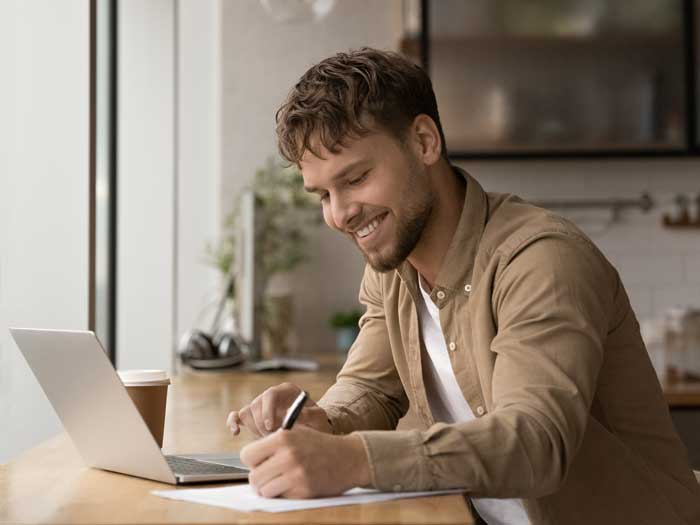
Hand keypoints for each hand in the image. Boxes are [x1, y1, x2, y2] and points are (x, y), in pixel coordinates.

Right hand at [226, 382, 331, 436]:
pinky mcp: (253, 417)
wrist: (312, 430)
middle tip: (273, 437)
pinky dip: (234, 422)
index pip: (271, 394)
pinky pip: (237, 415)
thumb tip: (297, 414)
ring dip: (254, 428)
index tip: (271, 427)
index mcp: (287, 390)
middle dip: (262, 424)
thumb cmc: (316, 422)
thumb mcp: (319, 418)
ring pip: (247, 412)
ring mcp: (261, 406)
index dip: (268, 410)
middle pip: (256, 404)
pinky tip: (236, 432)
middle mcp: (272, 395)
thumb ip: (311, 414)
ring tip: (269, 437)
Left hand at [240, 425, 370, 497]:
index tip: (261, 462)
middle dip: (260, 478)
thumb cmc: (320, 445)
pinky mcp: (303, 491)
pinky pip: (281, 498)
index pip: (246, 455)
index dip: (253, 461)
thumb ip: (273, 442)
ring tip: (282, 481)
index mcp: (283, 438)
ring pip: (264, 490)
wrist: (350, 457)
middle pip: (253, 477)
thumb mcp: (297, 433)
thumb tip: (249, 458)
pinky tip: (296, 485)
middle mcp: (287, 456)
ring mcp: (295, 475)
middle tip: (270, 475)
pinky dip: (285, 494)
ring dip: (270, 488)